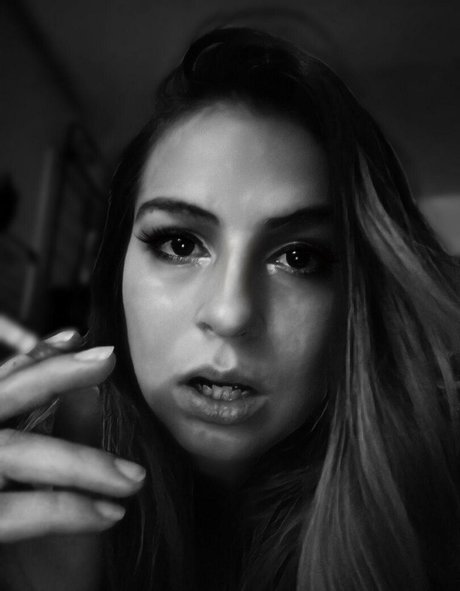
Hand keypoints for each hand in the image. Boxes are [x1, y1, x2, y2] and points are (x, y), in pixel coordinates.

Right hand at [0, 330, 144, 541]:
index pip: (2, 383)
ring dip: (83, 461)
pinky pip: (20, 511)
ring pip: (20, 451)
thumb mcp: (23, 469)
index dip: (36, 356)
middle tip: (108, 357)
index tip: (77, 335)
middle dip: (53, 372)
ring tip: (135, 477)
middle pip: (3, 397)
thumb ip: (42, 428)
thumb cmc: (13, 517)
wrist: (17, 579)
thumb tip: (85, 387)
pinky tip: (110, 512)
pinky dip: (68, 508)